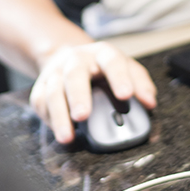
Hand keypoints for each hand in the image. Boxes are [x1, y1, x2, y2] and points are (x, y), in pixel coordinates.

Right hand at [29, 41, 156, 143]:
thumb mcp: (127, 69)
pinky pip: (40, 102)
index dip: (119, 78)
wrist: (72, 58)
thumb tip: (149, 103)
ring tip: (67, 137)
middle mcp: (76, 60)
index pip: (112, 61)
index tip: (126, 95)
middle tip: (83, 115)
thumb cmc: (104, 69)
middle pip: (75, 75)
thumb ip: (140, 84)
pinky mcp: (41, 86)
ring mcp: (56, 72)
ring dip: (59, 115)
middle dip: (78, 96)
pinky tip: (60, 132)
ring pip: (52, 91)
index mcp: (102, 54)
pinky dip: (49, 119)